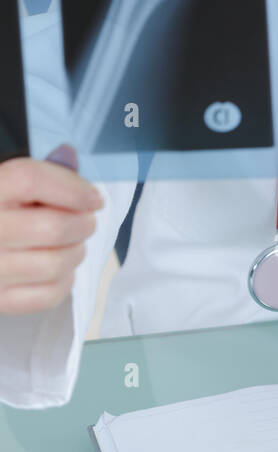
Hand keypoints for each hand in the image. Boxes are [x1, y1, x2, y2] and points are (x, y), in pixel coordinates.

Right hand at [0, 147, 103, 313]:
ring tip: (75, 244)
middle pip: (51, 226)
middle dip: (83, 224)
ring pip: (53, 264)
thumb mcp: (10, 185)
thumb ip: (40, 172)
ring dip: (76, 253)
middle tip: (87, 222)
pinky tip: (62, 269)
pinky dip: (64, 281)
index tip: (94, 198)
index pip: (31, 179)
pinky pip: (46, 295)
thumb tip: (70, 155)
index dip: (72, 187)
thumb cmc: (4, 211)